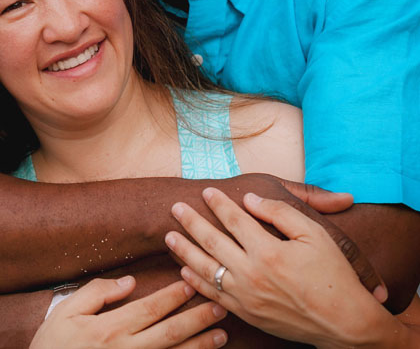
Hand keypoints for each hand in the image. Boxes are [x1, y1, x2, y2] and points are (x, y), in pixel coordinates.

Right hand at [30, 277, 227, 348]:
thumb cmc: (52, 345)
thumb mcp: (66, 312)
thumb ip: (97, 293)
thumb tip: (129, 282)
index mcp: (109, 329)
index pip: (149, 309)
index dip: (172, 296)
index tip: (190, 283)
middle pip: (169, 333)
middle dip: (196, 319)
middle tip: (219, 306)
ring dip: (199, 346)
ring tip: (221, 334)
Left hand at [165, 188, 400, 348]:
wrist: (343, 323)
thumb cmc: (333, 275)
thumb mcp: (314, 235)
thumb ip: (280, 212)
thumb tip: (250, 199)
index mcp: (268, 251)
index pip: (234, 220)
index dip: (219, 203)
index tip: (206, 190)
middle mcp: (251, 273)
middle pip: (211, 241)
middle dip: (191, 222)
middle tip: (174, 207)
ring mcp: (245, 296)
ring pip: (205, 269)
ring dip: (184, 250)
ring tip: (169, 236)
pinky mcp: (245, 313)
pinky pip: (212, 295)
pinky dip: (195, 282)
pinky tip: (184, 270)